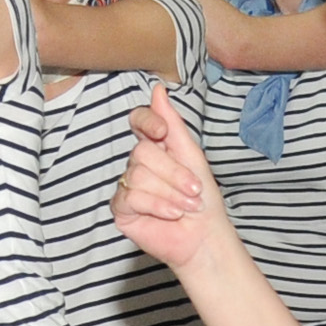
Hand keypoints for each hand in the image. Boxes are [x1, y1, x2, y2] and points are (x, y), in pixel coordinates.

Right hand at [112, 84, 235, 272]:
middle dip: (174, 172)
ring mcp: (128, 185)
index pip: (139, 120)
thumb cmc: (202, 200)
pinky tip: (171, 215)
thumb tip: (158, 89)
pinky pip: (131, 196)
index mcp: (156, 147)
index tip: (162, 133)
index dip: (147, 121)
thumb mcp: (192, 156)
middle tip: (193, 190)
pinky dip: (157, 205)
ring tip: (186, 206)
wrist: (204, 236)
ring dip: (170, 192)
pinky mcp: (122, 208)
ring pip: (138, 174)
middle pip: (142, 151)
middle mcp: (138, 164)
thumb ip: (174, 124)